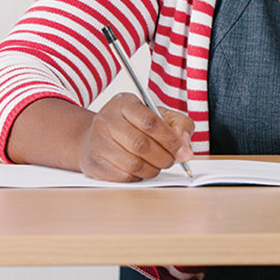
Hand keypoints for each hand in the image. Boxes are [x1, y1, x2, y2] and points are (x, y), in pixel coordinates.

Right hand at [78, 93, 193, 181]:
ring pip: (133, 164)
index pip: (150, 122)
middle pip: (141, 145)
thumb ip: (179, 125)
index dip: (171, 140)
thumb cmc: (133, 125)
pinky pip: (124, 177)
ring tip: (157, 165)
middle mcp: (107, 120)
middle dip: (164, 157)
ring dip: (153, 169)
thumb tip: (185, 147)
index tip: (184, 152)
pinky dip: (139, 176)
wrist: (97, 136)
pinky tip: (142, 169)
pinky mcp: (94, 164)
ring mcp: (98, 142)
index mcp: (125, 103)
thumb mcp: (159, 115)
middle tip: (171, 160)